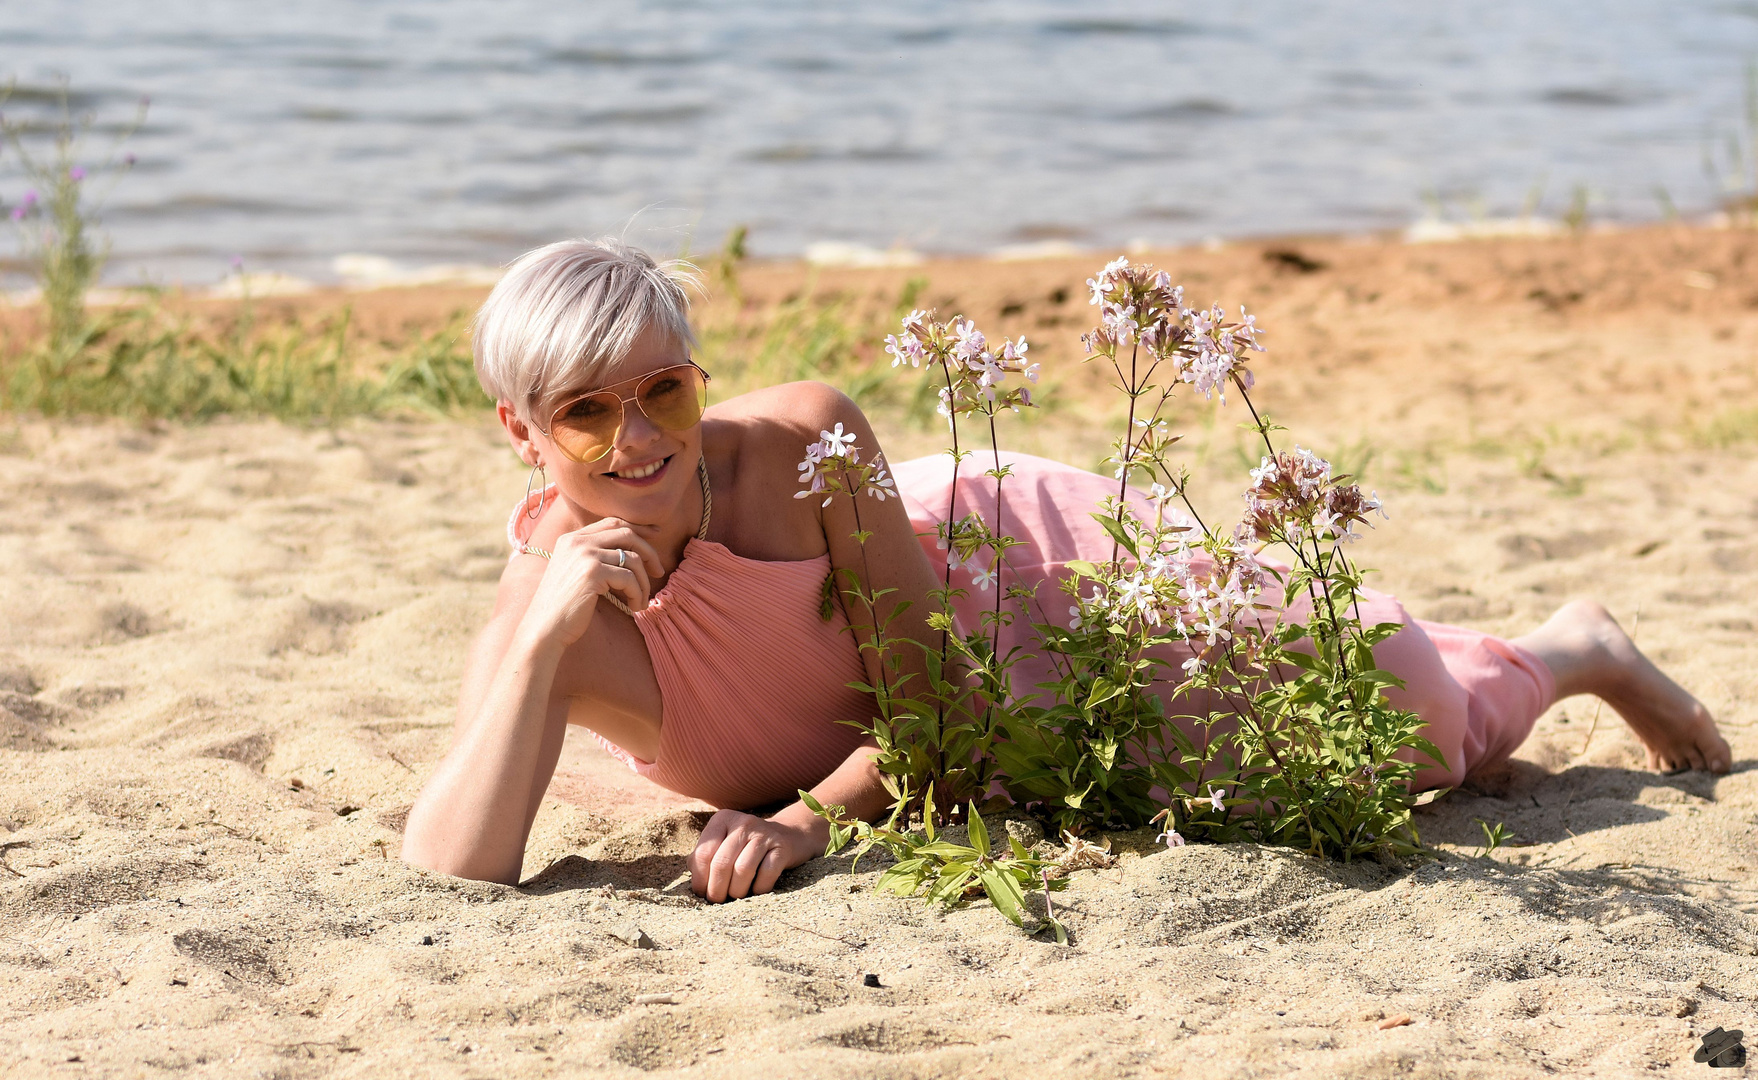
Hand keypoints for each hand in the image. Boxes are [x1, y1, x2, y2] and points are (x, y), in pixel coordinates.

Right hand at [521, 517, 665, 644]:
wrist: (544, 628)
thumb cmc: (563, 607)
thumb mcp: (576, 573)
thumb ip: (596, 557)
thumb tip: (633, 553)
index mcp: (571, 539)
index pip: (613, 522)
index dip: (638, 527)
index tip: (656, 533)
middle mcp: (577, 541)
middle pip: (627, 534)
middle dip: (649, 552)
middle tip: (658, 571)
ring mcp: (585, 555)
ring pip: (633, 559)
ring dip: (643, 582)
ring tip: (642, 600)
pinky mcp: (593, 572)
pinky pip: (630, 578)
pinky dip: (638, 594)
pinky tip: (635, 607)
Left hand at [688, 810, 814, 901]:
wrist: (788, 836)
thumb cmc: (745, 847)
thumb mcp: (722, 844)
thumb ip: (702, 859)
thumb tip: (694, 885)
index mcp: (723, 819)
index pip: (703, 853)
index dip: (700, 879)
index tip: (702, 893)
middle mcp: (743, 823)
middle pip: (721, 863)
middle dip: (716, 889)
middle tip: (718, 901)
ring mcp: (764, 834)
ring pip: (743, 869)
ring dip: (737, 891)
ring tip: (736, 896)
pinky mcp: (782, 847)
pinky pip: (766, 874)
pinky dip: (759, 889)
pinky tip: (756, 890)